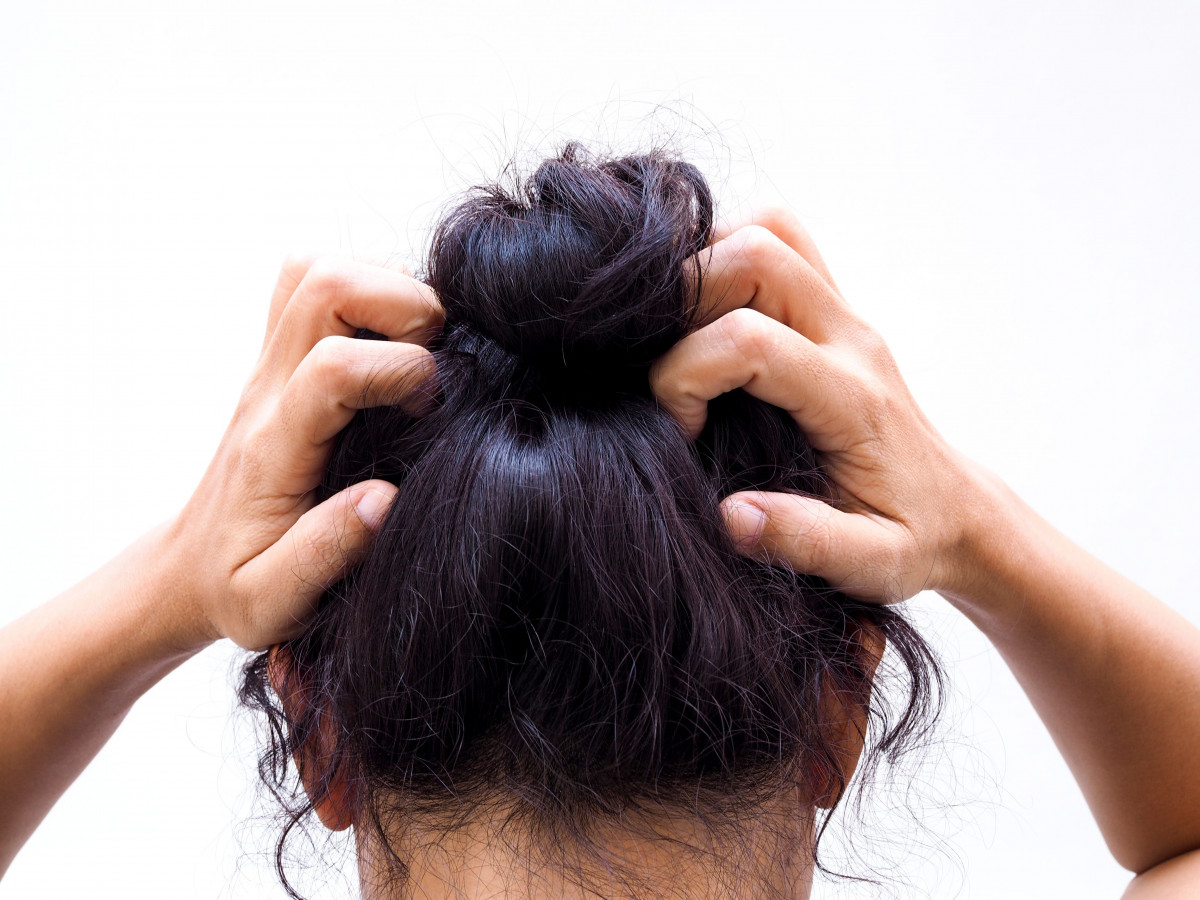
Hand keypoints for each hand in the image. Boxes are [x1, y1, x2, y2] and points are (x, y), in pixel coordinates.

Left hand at [163, 256, 441, 649]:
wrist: (187, 569)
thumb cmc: (236, 587)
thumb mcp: (271, 601)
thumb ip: (326, 554)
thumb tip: (385, 497)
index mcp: (275, 445)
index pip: (334, 366)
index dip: (401, 369)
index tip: (432, 409)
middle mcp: (269, 388)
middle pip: (326, 284)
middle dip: (404, 305)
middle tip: (435, 362)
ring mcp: (270, 366)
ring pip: (319, 270)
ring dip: (385, 290)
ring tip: (418, 350)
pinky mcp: (282, 358)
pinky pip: (315, 283)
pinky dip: (367, 292)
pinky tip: (392, 347)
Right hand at [650, 208, 981, 601]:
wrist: (960, 513)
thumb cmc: (913, 540)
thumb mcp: (870, 564)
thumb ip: (802, 540)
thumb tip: (729, 515)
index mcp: (852, 397)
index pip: (750, 341)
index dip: (685, 375)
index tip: (680, 431)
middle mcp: (850, 337)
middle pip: (756, 253)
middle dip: (684, 300)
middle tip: (667, 368)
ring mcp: (844, 314)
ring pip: (767, 229)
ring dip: (706, 264)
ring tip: (680, 339)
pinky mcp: (832, 309)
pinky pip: (777, 241)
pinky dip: (727, 257)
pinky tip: (705, 321)